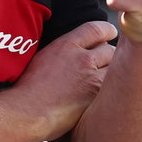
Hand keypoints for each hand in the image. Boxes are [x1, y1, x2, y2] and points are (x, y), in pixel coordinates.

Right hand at [17, 20, 116, 136]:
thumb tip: (73, 48)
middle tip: (106, 61)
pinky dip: (109, 89)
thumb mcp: (43, 57)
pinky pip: (111, 88)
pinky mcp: (96, 97)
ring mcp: (92, 79)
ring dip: (112, 72)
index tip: (111, 32)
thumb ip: (62, 50)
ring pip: (114, 69)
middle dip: (109, 54)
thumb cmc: (27, 88)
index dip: (107, 30)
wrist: (26, 112)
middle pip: (109, 49)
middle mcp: (82, 59)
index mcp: (66, 45)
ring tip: (105, 79)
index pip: (96, 29)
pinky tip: (103, 94)